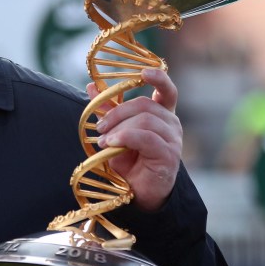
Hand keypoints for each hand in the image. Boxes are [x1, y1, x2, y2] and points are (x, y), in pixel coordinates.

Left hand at [89, 68, 182, 211]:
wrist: (137, 193)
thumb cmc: (129, 162)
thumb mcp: (115, 131)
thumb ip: (108, 110)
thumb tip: (92, 86)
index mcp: (161, 115)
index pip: (166, 90)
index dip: (158, 78)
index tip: (143, 72)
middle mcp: (171, 124)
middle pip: (144, 105)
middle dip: (117, 113)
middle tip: (99, 127)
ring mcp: (173, 139)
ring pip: (145, 120)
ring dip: (118, 128)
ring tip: (103, 141)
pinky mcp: (169, 154)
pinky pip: (145, 137)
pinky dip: (124, 137)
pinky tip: (111, 144)